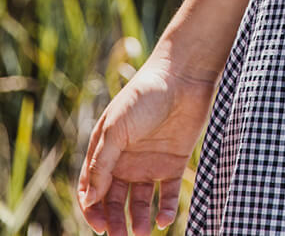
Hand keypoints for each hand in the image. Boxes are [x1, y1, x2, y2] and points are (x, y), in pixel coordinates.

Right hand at [77, 50, 217, 234]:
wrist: (184, 76)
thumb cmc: (144, 96)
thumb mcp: (116, 128)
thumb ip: (102, 164)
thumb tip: (89, 200)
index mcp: (106, 151)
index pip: (92, 189)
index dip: (92, 210)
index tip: (99, 226)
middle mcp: (126, 161)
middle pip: (114, 200)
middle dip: (114, 221)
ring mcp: (150, 163)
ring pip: (140, 202)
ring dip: (138, 220)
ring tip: (141, 233)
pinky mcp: (174, 163)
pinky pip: (167, 194)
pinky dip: (165, 210)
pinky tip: (163, 220)